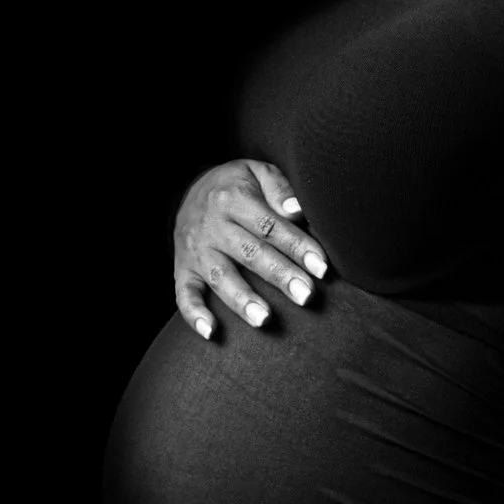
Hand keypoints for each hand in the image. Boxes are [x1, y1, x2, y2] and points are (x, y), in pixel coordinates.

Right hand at [172, 159, 330, 339]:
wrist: (186, 190)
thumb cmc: (234, 185)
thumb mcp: (256, 171)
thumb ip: (279, 188)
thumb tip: (298, 211)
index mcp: (232, 198)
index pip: (269, 225)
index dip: (296, 246)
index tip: (321, 268)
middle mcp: (212, 226)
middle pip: (249, 253)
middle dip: (279, 275)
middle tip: (306, 296)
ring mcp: (195, 250)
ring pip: (220, 277)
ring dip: (241, 299)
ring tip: (264, 319)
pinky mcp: (182, 269)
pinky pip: (184, 294)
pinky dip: (195, 315)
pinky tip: (211, 333)